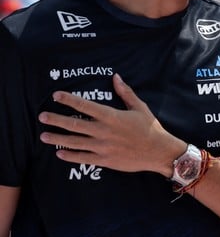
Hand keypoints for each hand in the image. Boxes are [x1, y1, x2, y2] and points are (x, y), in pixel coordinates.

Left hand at [38, 74, 182, 175]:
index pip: (85, 105)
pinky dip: (70, 156)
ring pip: (74, 142)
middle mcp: (104, 131)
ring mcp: (103, 147)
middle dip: (56, 120)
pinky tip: (60, 154)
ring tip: (44, 136)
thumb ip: (125, 92)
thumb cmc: (151, 128)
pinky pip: (83, 158)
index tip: (56, 96)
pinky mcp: (105, 160)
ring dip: (57, 139)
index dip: (69, 100)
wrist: (159, 151)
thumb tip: (115, 77)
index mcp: (112, 116)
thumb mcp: (140, 107)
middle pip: (74, 124)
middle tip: (42, 116)